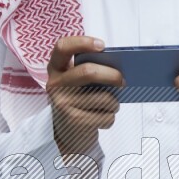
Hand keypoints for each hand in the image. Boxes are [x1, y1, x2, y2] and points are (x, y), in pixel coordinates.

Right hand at [46, 36, 123, 156]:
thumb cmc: (79, 102)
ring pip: (104, 98)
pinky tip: (101, 120)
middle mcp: (55, 85)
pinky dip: (110, 118)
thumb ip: (91, 72)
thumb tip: (120, 70)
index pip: (62, 47)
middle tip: (123, 80)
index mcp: (56, 69)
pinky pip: (106, 116)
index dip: (82, 43)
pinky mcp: (74, 121)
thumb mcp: (78, 84)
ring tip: (109, 106)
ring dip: (114, 103)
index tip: (102, 46)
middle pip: (88, 72)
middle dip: (112, 75)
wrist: (67, 135)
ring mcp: (62, 104)